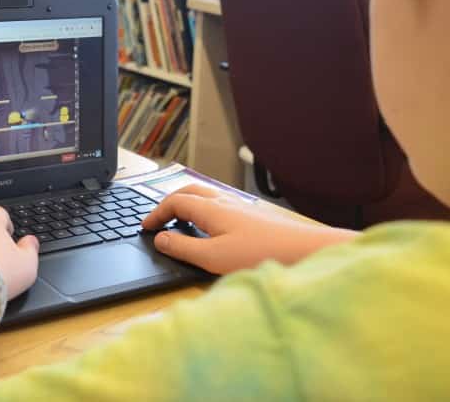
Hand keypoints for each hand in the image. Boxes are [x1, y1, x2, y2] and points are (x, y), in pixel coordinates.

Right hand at [142, 184, 352, 273]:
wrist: (304, 251)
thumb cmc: (260, 255)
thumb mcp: (212, 258)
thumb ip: (182, 248)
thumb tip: (160, 239)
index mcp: (210, 208)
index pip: (174, 202)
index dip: (156, 213)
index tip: (145, 227)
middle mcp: (224, 201)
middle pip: (188, 192)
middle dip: (168, 203)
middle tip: (158, 220)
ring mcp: (240, 207)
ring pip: (205, 196)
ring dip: (186, 204)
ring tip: (179, 222)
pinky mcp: (253, 216)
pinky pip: (218, 204)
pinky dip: (203, 210)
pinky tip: (210, 228)